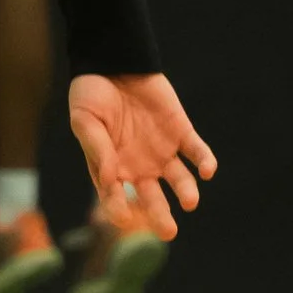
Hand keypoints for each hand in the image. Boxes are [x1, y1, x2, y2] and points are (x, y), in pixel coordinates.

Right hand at [69, 71, 216, 242]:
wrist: (114, 60)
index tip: (124, 217)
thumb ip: (97, 148)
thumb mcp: (85, 119)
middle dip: (161, 217)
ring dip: (187, 192)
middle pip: (154, 199)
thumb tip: (110, 180)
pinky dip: (204, 161)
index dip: (119, 209)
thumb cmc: (92, 93)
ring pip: (179, 180)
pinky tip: (207, 170)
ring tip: (189, 201)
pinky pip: (196, 151)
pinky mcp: (181, 132)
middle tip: (168, 232)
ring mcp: (162, 151)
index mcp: (113, 169)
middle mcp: (139, 167)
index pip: (117, 198)